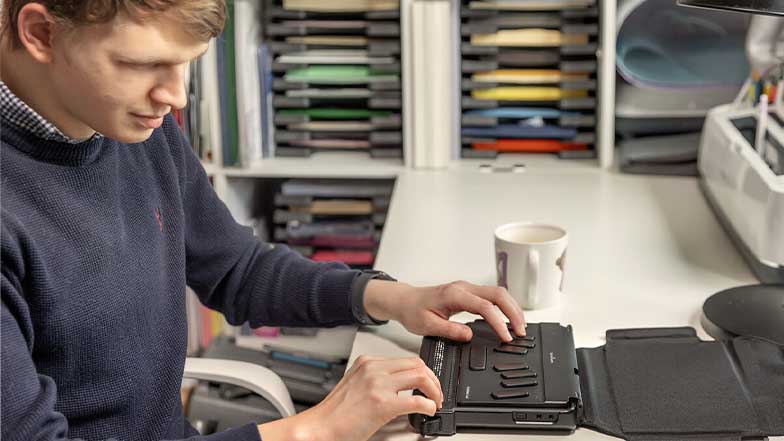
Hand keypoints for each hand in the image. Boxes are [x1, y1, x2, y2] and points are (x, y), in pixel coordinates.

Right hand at [257, 355, 443, 440]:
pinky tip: (428, 411)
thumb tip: (401, 385)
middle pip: (417, 364)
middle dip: (432, 379)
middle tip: (435, 394)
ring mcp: (378, 384)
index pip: (405, 359)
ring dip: (434, 390)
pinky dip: (428, 405)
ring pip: (421, 376)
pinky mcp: (382, 403)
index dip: (422, 372)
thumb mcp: (355, 384)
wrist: (319, 427)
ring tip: (434, 402)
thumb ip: (376, 379)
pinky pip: (417, 399)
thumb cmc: (335, 413)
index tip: (427, 384)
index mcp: (367, 362)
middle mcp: (373, 368)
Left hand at [363, 280, 526, 341]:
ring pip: (497, 293)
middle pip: (498, 294)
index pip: (484, 306)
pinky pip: (491, 297)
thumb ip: (449, 330)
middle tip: (522, 331)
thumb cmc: (413, 311)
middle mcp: (463, 288)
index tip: (506, 337)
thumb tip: (469, 335)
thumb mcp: (427, 325)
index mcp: (454, 294)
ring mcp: (467, 288)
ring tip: (519, 326)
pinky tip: (508, 318)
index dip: (498, 322)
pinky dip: (503, 307)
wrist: (405, 300)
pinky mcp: (468, 293)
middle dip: (513, 312)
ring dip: (511, 308)